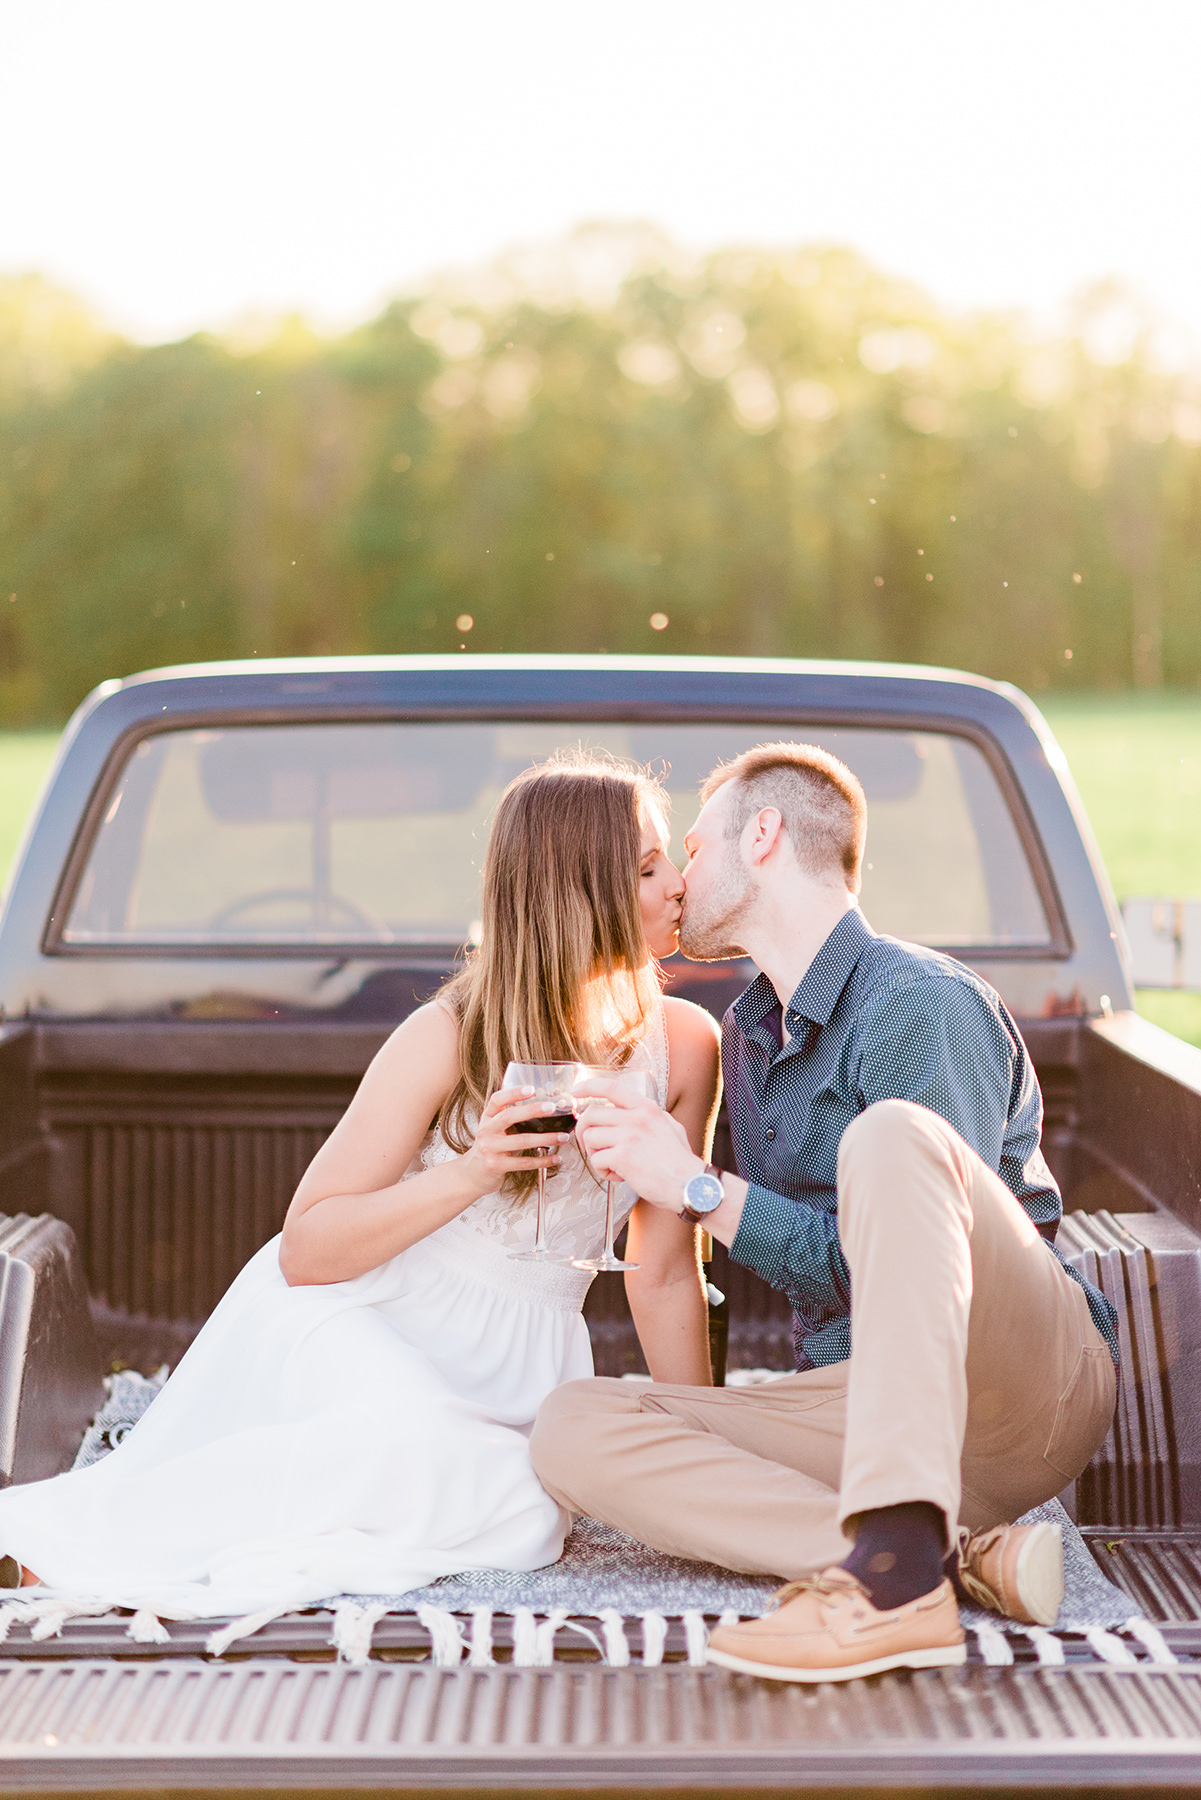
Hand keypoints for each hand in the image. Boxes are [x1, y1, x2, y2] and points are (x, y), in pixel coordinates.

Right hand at [459, 1087, 571, 1201]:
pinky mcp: (496, 1166)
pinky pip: (524, 1162)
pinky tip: (556, 1158)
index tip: (532, 1088)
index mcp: (488, 1118)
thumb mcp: (494, 1128)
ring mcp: (490, 1149)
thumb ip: (510, 1118)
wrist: (472, 1174)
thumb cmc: (490, 1147)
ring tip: (563, 1137)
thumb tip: (543, 1107)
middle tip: (552, 1108)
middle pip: (509, 1117)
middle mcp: (487, 1131)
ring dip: (546, 1139)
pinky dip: (543, 1160)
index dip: (513, 1093)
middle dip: (532, 1110)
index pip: (497, 1100)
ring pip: (521, 1141)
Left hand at [574, 1076, 702, 1211]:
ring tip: (612, 1164)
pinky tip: (619, 1175)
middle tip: (592, 1146)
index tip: (576, 1092)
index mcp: (646, 1108)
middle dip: (584, 1132)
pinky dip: (603, 1171)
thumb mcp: (670, 1126)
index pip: (610, 1087)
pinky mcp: (622, 1156)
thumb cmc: (680, 1162)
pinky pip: (596, 1160)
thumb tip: (633, 1111)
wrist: (689, 1185)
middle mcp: (637, 1118)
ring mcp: (629, 1136)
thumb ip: (650, 1116)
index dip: (588, 1087)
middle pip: (591, 1115)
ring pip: (590, 1138)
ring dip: (595, 1154)